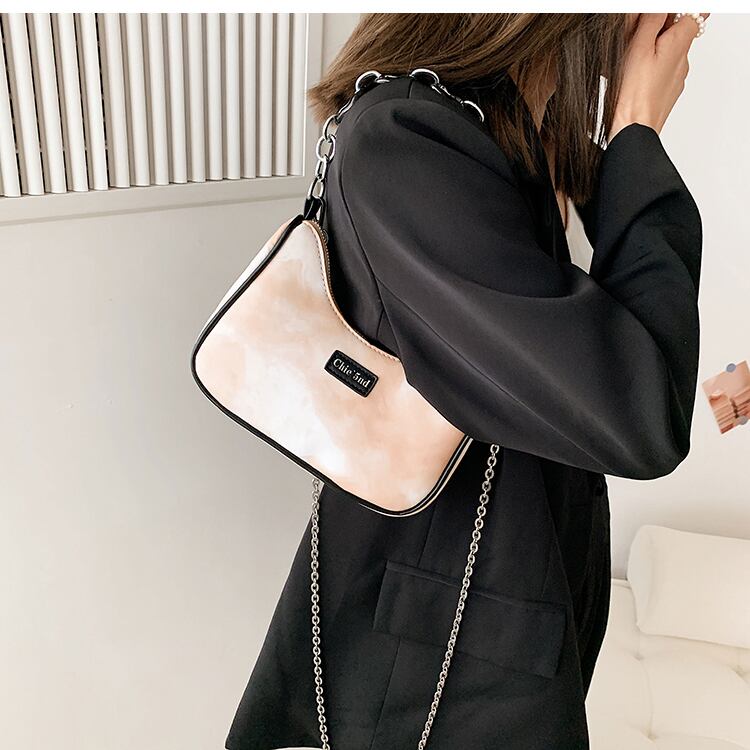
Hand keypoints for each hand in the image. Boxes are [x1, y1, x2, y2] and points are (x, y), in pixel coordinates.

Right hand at [609, 12, 709, 141]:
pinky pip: (662, 72)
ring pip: (669, 54)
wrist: (633, 130)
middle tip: (637, 35)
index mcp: (680, 44)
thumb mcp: (639, 48)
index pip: (695, 14)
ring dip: (653, 51)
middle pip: (679, 33)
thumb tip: (660, 7)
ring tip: (630, 60)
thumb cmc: (633, 94)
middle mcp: (683, 60)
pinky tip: (632, 78)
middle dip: (660, 30)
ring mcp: (676, 78)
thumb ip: (652, 21)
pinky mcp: (666, 93)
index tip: (662, 17)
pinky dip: (650, 69)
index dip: (678, 11)